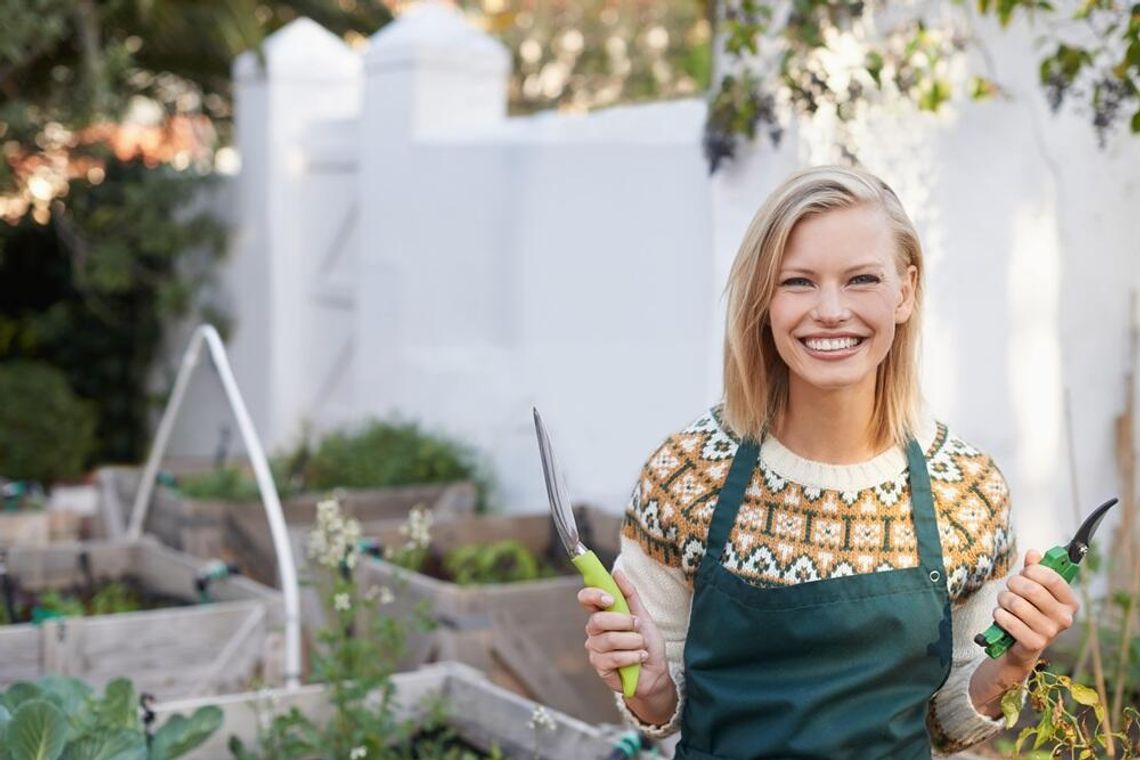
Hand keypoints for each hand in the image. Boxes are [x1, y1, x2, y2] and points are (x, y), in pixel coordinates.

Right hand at [577, 570, 675, 721]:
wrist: (656, 672)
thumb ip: (629, 594)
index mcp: (602, 614)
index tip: (611, 599)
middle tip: (637, 626)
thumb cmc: (647, 643)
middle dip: (623, 622)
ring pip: (609, 640)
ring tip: (642, 646)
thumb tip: (616, 572)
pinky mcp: (600, 667)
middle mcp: (594, 631)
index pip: (585, 598)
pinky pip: (613, 658)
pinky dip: (632, 656)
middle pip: (597, 620)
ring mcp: (595, 649)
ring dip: (633, 642)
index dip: (594, 595)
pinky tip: (640, 658)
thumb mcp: (642, 615)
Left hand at [993, 549, 1079, 666]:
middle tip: (1010, 586)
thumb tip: (1033, 553)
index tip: (1025, 571)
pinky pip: (1008, 620)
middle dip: (1014, 583)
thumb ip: (1034, 570)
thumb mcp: (1036, 590)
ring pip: (1016, 604)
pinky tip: (1002, 615)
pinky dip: (999, 614)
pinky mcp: (1034, 643)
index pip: (1053, 578)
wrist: (1023, 645)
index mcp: (1070, 602)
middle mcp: (1064, 618)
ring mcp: (1050, 633)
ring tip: (1005, 601)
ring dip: (1003, 599)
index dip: (1033, 570)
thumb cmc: (1030, 611)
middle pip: (1032, 590)